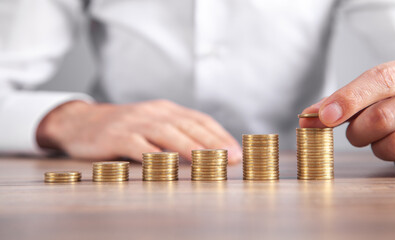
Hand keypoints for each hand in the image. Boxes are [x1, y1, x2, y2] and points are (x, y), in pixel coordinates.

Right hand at [37, 99, 241, 163]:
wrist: (81, 121)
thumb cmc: (124, 128)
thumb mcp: (152, 123)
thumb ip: (175, 133)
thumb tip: (206, 152)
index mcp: (166, 109)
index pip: (199, 120)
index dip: (220, 135)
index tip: (236, 151)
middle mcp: (154, 112)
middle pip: (188, 125)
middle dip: (213, 142)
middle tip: (232, 157)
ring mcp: (135, 123)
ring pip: (167, 134)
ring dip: (191, 147)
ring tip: (209, 160)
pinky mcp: (117, 136)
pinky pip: (138, 146)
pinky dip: (155, 155)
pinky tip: (169, 164)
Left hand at [300, 56, 394, 176]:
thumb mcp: (381, 92)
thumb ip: (345, 101)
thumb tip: (307, 118)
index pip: (382, 78)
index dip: (349, 98)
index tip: (324, 116)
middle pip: (382, 116)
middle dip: (358, 130)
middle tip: (358, 132)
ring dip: (379, 147)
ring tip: (386, 139)